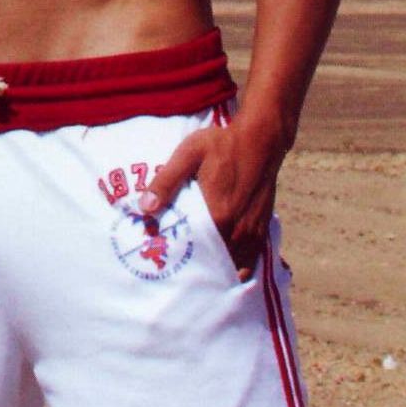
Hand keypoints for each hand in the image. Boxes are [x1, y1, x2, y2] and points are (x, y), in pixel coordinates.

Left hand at [145, 110, 287, 280]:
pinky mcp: (261, 227)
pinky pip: (250, 259)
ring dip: (215, 267)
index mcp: (217, 215)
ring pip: (231, 264)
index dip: (177, 257)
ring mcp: (251, 231)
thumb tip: (144, 207)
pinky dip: (237, 266)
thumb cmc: (223, 144)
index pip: (193, 251)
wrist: (261, 139)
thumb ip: (166, 181)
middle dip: (194, 265)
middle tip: (175, 265)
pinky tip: (222, 265)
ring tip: (196, 267)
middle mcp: (236, 229)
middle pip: (212, 261)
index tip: (162, 258)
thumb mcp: (189, 155)